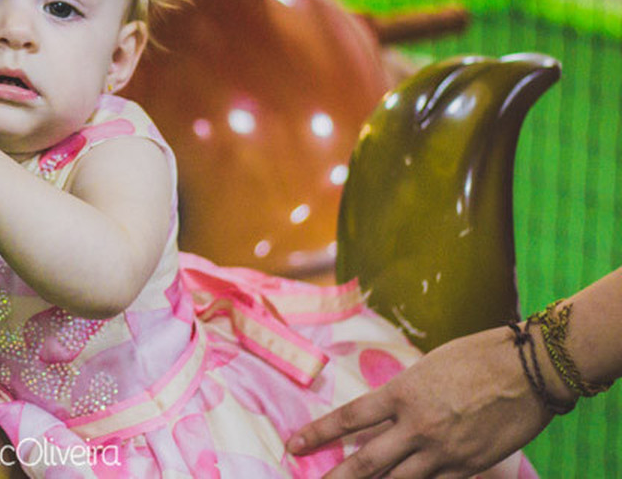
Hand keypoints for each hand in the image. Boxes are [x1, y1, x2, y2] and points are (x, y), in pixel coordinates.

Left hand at [287, 326, 550, 477]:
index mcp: (402, 393)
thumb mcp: (428, 368)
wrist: (529, 370)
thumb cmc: (477, 357)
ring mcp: (443, 451)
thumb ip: (404, 396)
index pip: (350, 418)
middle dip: (336, 477)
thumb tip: (384, 418)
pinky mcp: (468, 467)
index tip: (294, 445)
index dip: (319, 433)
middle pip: (367, 462)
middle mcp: (417, 426)